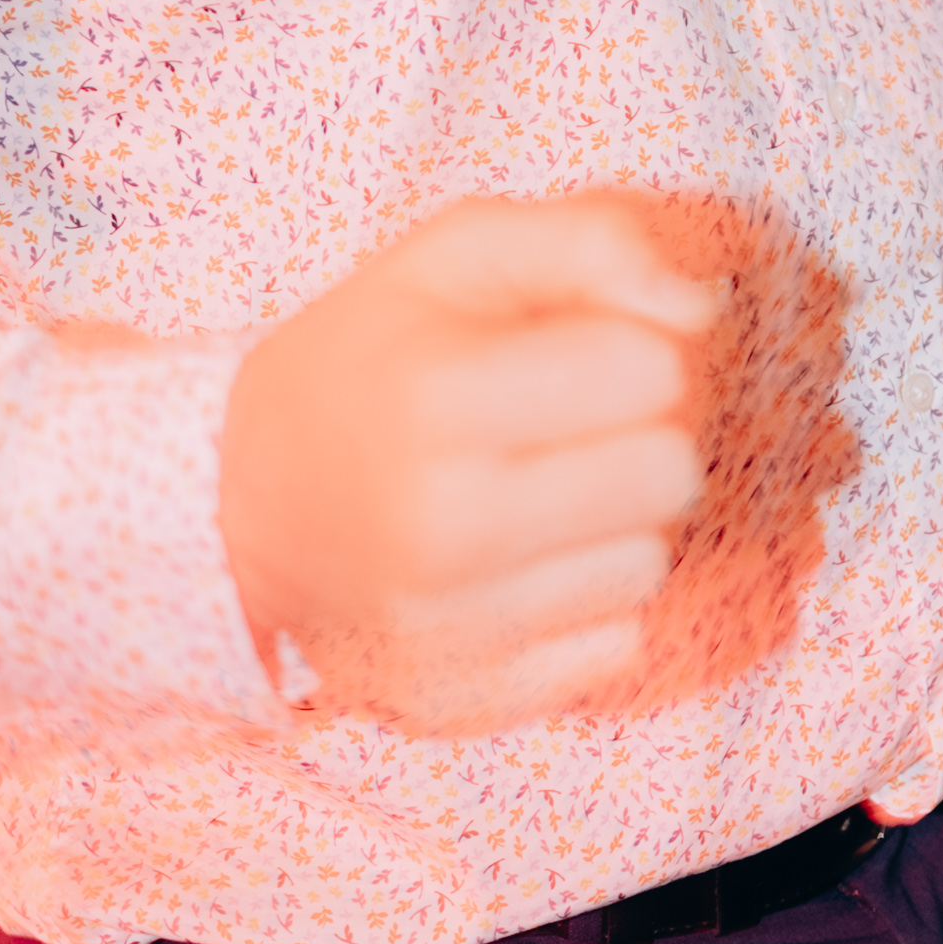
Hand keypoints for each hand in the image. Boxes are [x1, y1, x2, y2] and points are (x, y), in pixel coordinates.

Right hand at [219, 197, 715, 733]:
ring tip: (543, 494)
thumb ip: (590, 242)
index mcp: (441, 398)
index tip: (583, 350)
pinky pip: (614, 648)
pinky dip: (588, 604)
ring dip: (618, 523)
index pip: (655, 370)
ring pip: (650, 564)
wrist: (241, 499)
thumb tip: (701, 306)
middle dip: (645, 434)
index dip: (635, 345)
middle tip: (579, 426)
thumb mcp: (458, 252)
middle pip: (669, 474)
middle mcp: (443, 525)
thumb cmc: (374, 355)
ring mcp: (447, 630)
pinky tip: (526, 566)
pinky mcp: (456, 702)